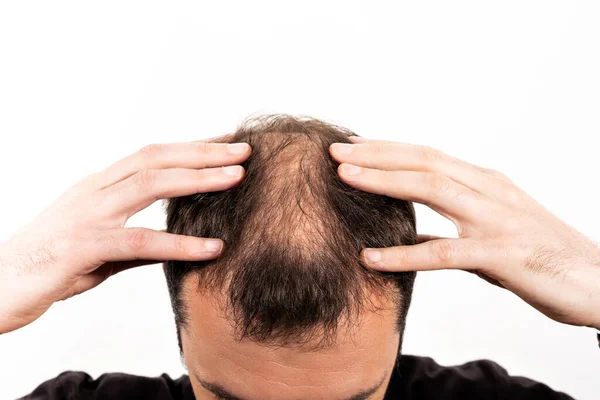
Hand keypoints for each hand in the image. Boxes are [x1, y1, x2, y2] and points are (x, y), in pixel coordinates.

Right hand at [0, 139, 250, 333]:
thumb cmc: (47, 266)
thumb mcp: (101, 249)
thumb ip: (137, 244)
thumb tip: (176, 246)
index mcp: (98, 187)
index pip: (152, 156)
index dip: (192, 147)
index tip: (226, 145)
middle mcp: (94, 192)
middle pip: (155, 159)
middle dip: (203, 152)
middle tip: (244, 151)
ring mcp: (86, 216)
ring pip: (148, 185)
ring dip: (197, 180)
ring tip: (237, 180)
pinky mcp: (81, 248)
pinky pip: (138, 242)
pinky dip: (179, 244)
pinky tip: (212, 248)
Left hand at [330, 137, 599, 329]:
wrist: (599, 282)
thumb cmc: (540, 258)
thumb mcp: (488, 236)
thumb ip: (449, 232)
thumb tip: (410, 237)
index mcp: (485, 183)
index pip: (427, 156)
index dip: (387, 149)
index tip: (351, 146)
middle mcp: (489, 191)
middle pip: (424, 162)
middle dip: (377, 154)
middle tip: (335, 151)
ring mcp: (496, 219)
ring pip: (432, 189)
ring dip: (385, 182)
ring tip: (345, 179)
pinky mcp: (503, 254)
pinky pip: (445, 253)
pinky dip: (404, 254)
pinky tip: (371, 257)